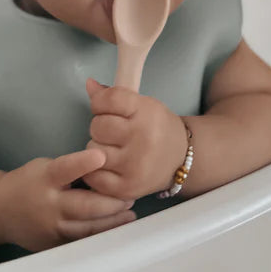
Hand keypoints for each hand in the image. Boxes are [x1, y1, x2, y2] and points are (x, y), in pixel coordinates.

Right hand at [0, 149, 134, 251]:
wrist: (1, 210)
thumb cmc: (28, 182)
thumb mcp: (45, 166)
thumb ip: (70, 169)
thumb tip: (101, 168)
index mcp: (46, 178)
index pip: (65, 169)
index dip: (83, 163)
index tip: (102, 156)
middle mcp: (49, 205)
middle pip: (84, 206)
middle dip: (111, 202)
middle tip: (130, 196)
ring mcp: (52, 228)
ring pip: (87, 228)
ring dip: (111, 222)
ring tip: (130, 214)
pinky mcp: (55, 244)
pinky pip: (81, 241)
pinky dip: (99, 235)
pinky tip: (115, 229)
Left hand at [82, 79, 186, 200]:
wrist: (181, 158)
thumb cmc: (156, 127)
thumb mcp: (142, 104)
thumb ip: (113, 95)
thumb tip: (88, 83)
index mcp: (147, 112)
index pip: (109, 99)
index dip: (100, 102)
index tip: (105, 107)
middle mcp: (142, 138)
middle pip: (97, 126)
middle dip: (100, 126)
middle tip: (112, 131)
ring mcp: (134, 165)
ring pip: (92, 151)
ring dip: (97, 149)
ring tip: (113, 149)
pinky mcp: (127, 188)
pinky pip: (93, 176)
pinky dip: (95, 170)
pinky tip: (108, 165)